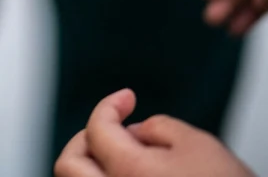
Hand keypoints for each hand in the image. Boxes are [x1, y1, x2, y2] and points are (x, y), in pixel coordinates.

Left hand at [55, 89, 254, 176]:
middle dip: (85, 139)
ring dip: (92, 164)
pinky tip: (133, 173)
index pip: (96, 129)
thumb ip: (158, 127)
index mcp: (129, 173)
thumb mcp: (199, 144)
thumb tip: (135, 131)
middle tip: (111, 125)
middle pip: (69, 164)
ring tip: (122, 152)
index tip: (127, 97)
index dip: (110, 105)